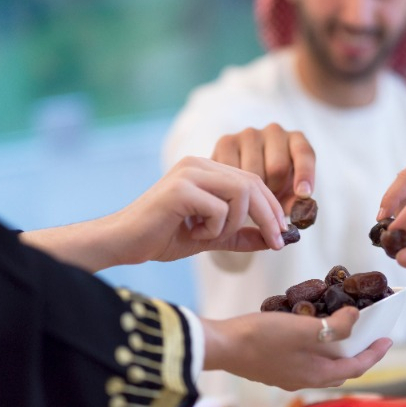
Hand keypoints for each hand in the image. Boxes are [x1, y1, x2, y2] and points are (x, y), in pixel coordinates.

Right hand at [21, 157, 289, 270]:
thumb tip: (275, 241)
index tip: (282, 235)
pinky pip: (219, 209)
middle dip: (269, 216)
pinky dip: (214, 229)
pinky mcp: (181, 189)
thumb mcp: (211, 237)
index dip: (272, 208)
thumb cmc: (162, 237)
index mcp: (205, 168)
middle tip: (276, 242)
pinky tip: (193, 234)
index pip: (252, 180)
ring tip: (212, 236)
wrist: (124, 242)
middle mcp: (198, 164)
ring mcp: (189, 173)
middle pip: (252, 184)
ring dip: (235, 224)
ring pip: (240, 194)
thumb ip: (240, 235)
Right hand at [202, 306, 392, 389]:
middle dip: (358, 353)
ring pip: (323, 366)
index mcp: (317, 374)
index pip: (357, 368)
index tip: (387, 339)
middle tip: (369, 335)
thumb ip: (335, 326)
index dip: (375, 353)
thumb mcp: (304, 328)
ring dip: (337, 351)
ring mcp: (288, 376)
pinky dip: (318, 348)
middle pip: (341, 370)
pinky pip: (306, 360)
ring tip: (342, 330)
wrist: (222, 346)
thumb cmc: (263, 337)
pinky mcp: (274, 368)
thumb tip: (356, 318)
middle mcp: (306, 380)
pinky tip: (311, 333)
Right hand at [211, 124, 315, 212]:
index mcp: (296, 141)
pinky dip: (234, 187)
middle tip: (267, 201)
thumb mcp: (288, 198)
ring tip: (251, 197)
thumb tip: (299, 211)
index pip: (304, 153)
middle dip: (274, 190)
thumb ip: (295, 204)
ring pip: (253, 172)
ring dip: (253, 192)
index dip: (305, 174)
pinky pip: (232, 172)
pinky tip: (234, 192)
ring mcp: (249, 134)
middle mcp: (275, 131)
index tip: (303, 194)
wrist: (239, 183)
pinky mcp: (227, 141)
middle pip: (278, 167)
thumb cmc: (272, 189)